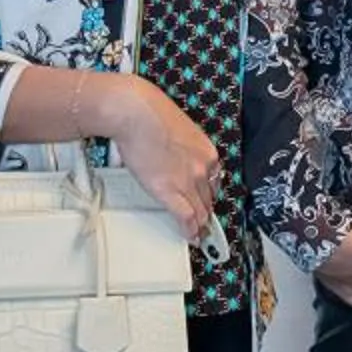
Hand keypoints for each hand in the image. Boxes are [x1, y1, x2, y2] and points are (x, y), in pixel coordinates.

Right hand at [107, 76, 221, 240]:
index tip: (208, 203)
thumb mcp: (180, 131)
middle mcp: (203, 167)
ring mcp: (188, 181)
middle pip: (209, 198)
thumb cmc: (151, 114)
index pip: (214, 181)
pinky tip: (190, 238)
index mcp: (207, 152)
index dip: (210, 196)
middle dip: (207, 212)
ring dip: (199, 225)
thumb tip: (174, 158)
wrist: (136, 114)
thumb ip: (184, 149)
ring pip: (200, 210)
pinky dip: (190, 231)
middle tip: (206, 225)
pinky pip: (186, 217)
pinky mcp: (170, 191)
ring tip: (199, 236)